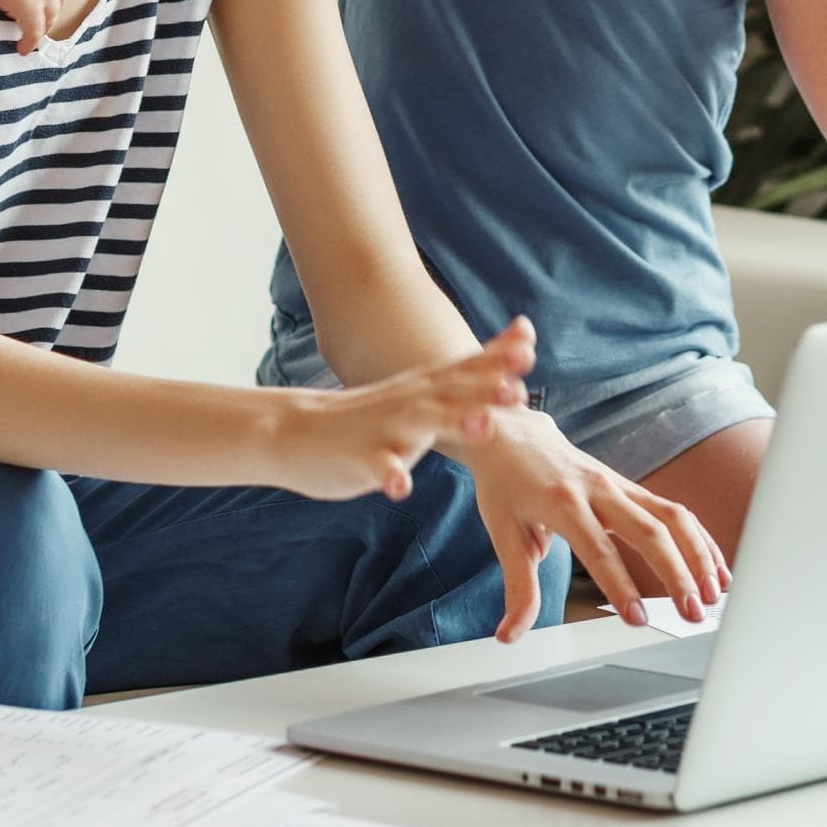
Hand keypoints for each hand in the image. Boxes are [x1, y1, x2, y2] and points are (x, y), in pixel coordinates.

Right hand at [270, 321, 535, 502]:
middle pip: (454, 391)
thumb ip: (459, 389)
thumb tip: (507, 377)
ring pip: (423, 423)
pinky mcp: (360, 457)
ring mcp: (385, 428)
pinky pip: (377, 467)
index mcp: (427, 389)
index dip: (498, 354)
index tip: (530, 341)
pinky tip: (400, 486)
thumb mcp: (419, 397)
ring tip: (483, 425)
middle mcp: (411, 401)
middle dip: (488, 387)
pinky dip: (389, 475)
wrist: (295, 431)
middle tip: (520, 386)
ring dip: (453, 422)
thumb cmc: (367, 418)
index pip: (467, 366)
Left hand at [463, 408, 730, 642]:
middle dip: (676, 573)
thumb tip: (509, 635)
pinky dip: (699, 539)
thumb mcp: (502, 534)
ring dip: (698, 554)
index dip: (620, 586)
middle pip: (648, 530)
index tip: (637, 619)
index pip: (598, 550)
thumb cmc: (506, 484)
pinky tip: (715, 569)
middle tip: (693, 613)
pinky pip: (674, 511)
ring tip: (714, 594)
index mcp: (562, 502)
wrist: (513, 434)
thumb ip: (517, 587)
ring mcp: (619, 485)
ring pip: (672, 515)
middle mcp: (598, 489)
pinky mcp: (631, 487)